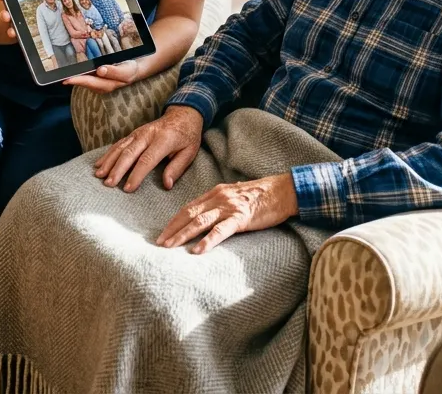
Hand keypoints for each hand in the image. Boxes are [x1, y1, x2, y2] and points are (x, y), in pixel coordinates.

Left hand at [64, 55, 143, 92]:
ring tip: (62, 72)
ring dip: (74, 77)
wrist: (134, 69)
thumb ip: (114, 71)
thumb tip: (100, 70)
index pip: (89, 82)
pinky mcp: (97, 78)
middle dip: (72, 80)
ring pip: (84, 80)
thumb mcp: (126, 71)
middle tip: (58, 76)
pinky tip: (74, 69)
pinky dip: (80, 73)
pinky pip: (86, 76)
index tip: (67, 79)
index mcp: (107, 85)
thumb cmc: (130, 70)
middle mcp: (100, 86)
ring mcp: (98, 82)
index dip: (78, 81)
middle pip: (84, 82)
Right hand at [92, 105, 202, 191]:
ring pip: (121, 147)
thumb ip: (177, 168)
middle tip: (108, 184)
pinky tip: (100, 163)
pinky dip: (108, 153)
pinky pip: (119, 143)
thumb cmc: (187, 136)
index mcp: (163, 140)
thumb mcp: (189, 152)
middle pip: (129, 152)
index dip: (136, 174)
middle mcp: (148, 134)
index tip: (128, 189)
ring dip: (109, 161)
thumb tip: (166, 185)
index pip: (147, 159)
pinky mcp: (134, 133)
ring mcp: (139, 132)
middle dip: (117, 169)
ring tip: (99, 175)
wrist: (183, 114)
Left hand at [155, 173, 297, 254]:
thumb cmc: (261, 195)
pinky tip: (198, 251)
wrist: (282, 191)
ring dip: (182, 235)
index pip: (188, 207)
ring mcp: (229, 207)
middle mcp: (218, 198)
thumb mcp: (235, 195)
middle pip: (189, 214)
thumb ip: (220, 203)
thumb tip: (208, 215)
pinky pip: (221, 231)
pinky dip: (208, 241)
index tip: (163, 232)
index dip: (174, 220)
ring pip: (200, 222)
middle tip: (159, 243)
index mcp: (215, 193)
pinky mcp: (241, 218)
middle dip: (172, 229)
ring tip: (170, 246)